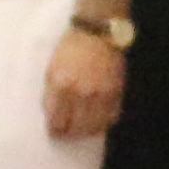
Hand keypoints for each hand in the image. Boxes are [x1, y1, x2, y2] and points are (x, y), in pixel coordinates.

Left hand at [43, 25, 126, 142]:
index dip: (54, 129)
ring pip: (94, 126)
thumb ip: (52, 93)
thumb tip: (52, 116)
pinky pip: (111, 117)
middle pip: (75, 127)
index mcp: (61, 85)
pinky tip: (97, 122)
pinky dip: (103, 123)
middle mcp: (81, 92)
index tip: (54, 132)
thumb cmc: (70, 49)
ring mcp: (101, 93)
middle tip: (66, 135)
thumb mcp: (52, 69)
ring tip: (81, 131)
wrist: (96, 33)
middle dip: (69, 134)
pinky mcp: (116, 92)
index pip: (56, 119)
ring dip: (86, 132)